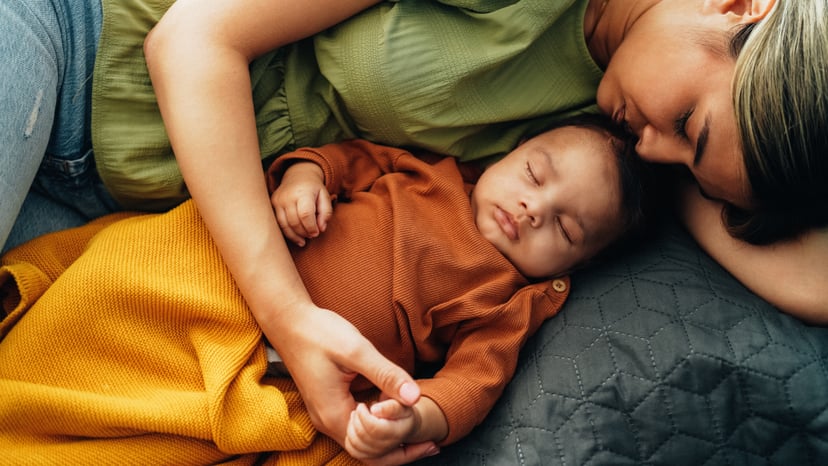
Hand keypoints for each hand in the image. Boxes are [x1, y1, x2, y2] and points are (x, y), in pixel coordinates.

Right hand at [268, 303, 436, 463]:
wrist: (289, 321)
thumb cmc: (319, 333)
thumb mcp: (357, 351)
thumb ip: (387, 375)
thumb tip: (416, 397)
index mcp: (334, 414)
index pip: (372, 450)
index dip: (401, 448)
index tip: (428, 437)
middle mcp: (328, 421)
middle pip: (368, 452)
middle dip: (399, 450)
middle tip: (432, 443)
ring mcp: (327, 414)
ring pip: (362, 442)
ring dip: (389, 438)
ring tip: (420, 432)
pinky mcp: (329, 404)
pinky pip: (357, 427)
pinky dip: (379, 426)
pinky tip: (397, 413)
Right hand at [271, 162, 332, 245]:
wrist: (298, 175)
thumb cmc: (314, 189)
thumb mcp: (325, 197)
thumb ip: (326, 213)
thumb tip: (321, 228)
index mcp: (303, 192)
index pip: (305, 214)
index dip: (311, 227)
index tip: (316, 233)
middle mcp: (287, 196)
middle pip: (294, 222)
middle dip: (304, 232)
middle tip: (312, 236)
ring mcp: (278, 200)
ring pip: (284, 225)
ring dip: (295, 236)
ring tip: (304, 241)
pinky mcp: (272, 205)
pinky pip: (278, 224)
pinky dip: (288, 233)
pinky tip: (296, 238)